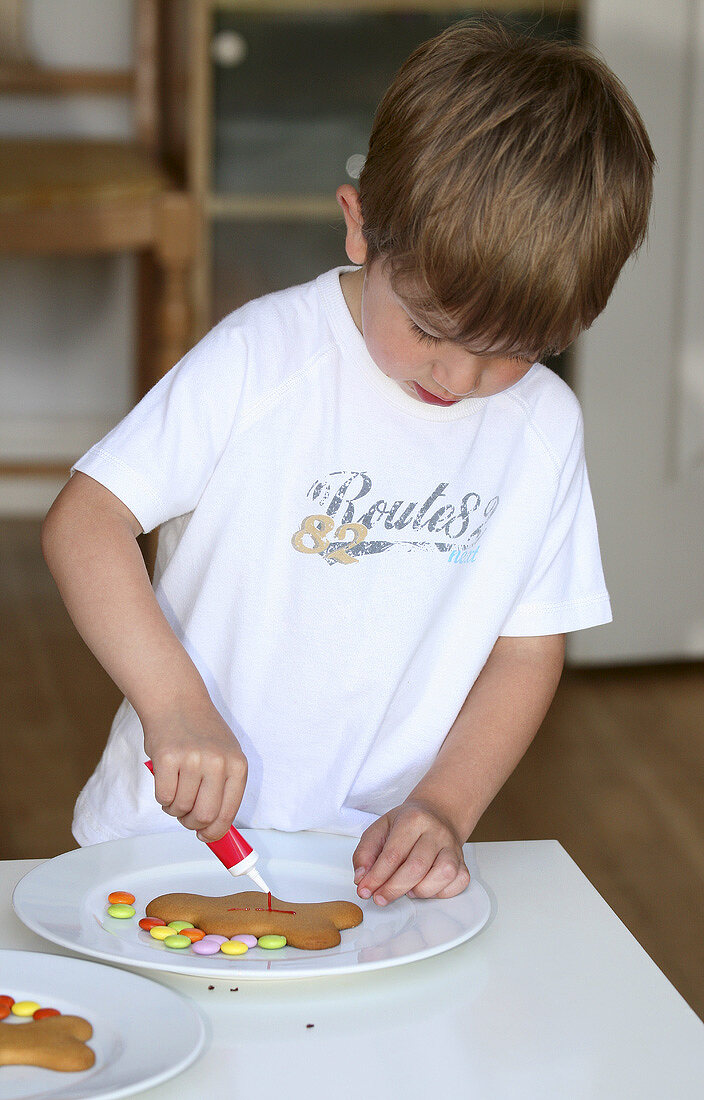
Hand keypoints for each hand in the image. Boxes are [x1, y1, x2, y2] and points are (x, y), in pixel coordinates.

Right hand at [143, 697, 247, 841]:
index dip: (215, 831)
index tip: (206, 836)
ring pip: (181, 809)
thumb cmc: (200, 732)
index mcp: (237, 765)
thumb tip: (214, 827)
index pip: (229, 813)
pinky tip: (166, 781)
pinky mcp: (167, 758)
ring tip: (175, 790)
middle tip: (186, 816)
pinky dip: (162, 798)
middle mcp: (218, 762)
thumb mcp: (224, 755)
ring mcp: (193, 760)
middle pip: (205, 816)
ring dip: (174, 808)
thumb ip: (223, 787)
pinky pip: (164, 797)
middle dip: (192, 823)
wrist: (176, 701)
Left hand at [352, 799, 470, 905]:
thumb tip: (361, 878)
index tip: (365, 890)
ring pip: (443, 874)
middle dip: (394, 888)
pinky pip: (458, 882)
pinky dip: (441, 892)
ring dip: (421, 890)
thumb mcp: (379, 829)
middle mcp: (436, 832)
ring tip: (408, 889)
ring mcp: (452, 847)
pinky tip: (427, 887)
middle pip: (417, 867)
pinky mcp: (463, 861)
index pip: (393, 854)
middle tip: (380, 898)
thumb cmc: (406, 824)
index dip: (377, 877)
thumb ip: (365, 853)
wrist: (436, 814)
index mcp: (413, 819)